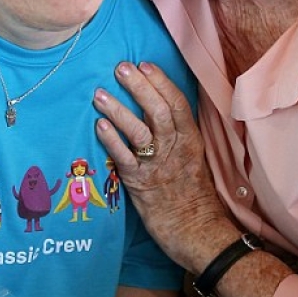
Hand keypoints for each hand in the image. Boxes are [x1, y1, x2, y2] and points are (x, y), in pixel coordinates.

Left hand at [94, 61, 229, 271]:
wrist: (198, 233)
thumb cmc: (193, 197)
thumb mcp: (191, 159)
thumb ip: (176, 136)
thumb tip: (153, 110)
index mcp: (191, 140)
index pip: (178, 103)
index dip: (161, 81)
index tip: (144, 63)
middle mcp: (177, 149)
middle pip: (159, 110)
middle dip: (139, 86)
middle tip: (120, 68)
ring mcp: (159, 166)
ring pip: (140, 130)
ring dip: (118, 109)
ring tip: (99, 94)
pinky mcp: (142, 185)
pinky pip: (125, 158)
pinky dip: (112, 140)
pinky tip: (99, 126)